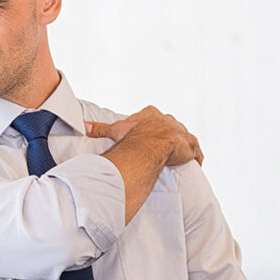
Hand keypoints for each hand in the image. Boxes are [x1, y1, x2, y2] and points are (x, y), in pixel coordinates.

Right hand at [86, 106, 202, 166]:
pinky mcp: (190, 145)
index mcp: (152, 114)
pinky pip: (196, 151)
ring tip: (179, 156)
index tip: (149, 135)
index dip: (152, 127)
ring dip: (183, 146)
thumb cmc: (133, 137)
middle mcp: (168, 120)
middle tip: (164, 148)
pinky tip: (194, 164)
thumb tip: (83, 127)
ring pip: (184, 137)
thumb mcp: (116, 130)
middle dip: (168, 135)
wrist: (150, 145)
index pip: (153, 118)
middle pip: (170, 126)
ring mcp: (181, 131)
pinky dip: (196, 157)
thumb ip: (101, 128)